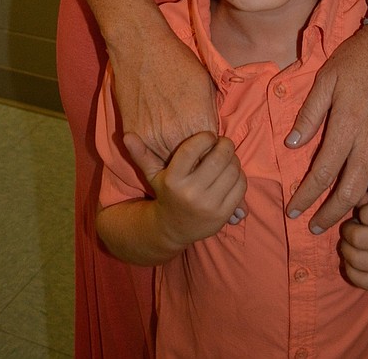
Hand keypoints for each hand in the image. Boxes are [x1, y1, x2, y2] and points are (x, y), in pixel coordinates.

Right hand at [110, 23, 218, 165]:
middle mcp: (176, 135)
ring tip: (177, 143)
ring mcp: (153, 137)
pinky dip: (156, 148)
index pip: (211, 155)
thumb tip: (211, 135)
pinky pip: (149, 153)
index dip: (211, 152)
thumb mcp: (205, 85)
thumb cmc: (177, 60)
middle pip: (192, 164)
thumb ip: (209, 115)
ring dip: (175, 157)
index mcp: (198, 123)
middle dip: (196, 159)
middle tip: (194, 149)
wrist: (141, 46)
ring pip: (170, 162)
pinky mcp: (134, 134)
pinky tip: (160, 136)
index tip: (210, 148)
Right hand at [124, 131, 247, 249]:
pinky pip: (240, 185)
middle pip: (219, 157)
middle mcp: (191, 193)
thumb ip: (141, 154)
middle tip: (221, 144)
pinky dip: (239, 175)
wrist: (172, 230)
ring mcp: (209, 205)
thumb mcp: (152, 175)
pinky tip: (230, 174)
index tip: (207, 136)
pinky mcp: (223, 215)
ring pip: (232, 169)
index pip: (194, 148)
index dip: (206, 137)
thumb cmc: (165, 194)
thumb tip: (127, 135)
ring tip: (225, 158)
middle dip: (224, 145)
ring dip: (233, 159)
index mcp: (173, 180)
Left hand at [285, 13, 367, 230]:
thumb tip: (291, 145)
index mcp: (347, 126)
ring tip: (345, 223)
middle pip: (349, 192)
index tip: (294, 210)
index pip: (323, 173)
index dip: (306, 196)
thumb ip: (309, 115)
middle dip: (329, 214)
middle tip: (314, 227)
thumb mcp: (326, 79)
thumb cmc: (358, 59)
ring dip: (359, 213)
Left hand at [340, 200, 367, 288]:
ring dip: (345, 249)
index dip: (363, 212)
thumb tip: (354, 202)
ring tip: (350, 243)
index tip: (363, 213)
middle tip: (350, 228)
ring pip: (355, 259)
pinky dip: (349, 268)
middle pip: (358, 238)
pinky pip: (359, 279)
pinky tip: (353, 259)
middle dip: (347, 230)